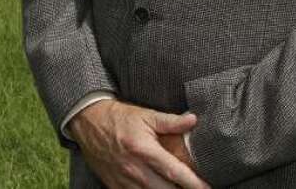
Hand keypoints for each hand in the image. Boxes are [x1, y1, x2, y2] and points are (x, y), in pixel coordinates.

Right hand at [69, 99, 208, 188]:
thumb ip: (170, 121)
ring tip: (178, 188)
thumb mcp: (145, 114)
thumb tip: (193, 120)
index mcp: (144, 150)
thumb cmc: (119, 117)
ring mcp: (124, 181)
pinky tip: (157, 188)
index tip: (208, 188)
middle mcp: (135, 170)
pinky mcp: (115, 187)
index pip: (176, 173)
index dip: (195, 184)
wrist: (87, 122)